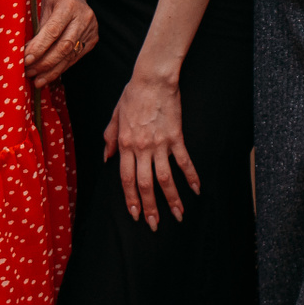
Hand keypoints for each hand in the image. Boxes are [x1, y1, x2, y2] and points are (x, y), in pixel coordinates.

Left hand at [23, 0, 96, 87]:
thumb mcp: (42, 5)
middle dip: (44, 63)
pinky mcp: (92, 39)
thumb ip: (38, 28)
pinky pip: (75, 57)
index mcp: (68, 4)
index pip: (53, 30)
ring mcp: (91, 29)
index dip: (39, 47)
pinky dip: (61, 67)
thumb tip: (26, 53)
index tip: (25, 59)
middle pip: (64, 46)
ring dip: (52, 70)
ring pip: (70, 55)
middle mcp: (83, 17)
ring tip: (36, 80)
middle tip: (28, 72)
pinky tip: (48, 75)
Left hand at [102, 72, 195, 229]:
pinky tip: (197, 190)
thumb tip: (106, 158)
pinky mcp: (176, 137)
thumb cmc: (132, 95)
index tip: (136, 215)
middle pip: (145, 184)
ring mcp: (160, 144)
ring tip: (178, 215)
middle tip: (156, 225)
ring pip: (165, 178)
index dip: (130, 199)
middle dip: (150, 207)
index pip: (126, 179)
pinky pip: (184, 161)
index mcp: (124, 144)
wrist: (152, 79)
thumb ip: (109, 138)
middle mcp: (141, 148)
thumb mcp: (115, 116)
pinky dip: (191, 177)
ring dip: (172, 199)